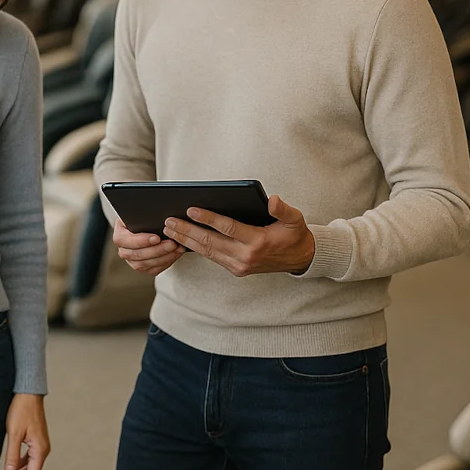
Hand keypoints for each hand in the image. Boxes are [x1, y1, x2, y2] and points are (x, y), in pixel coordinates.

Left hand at [0, 394, 49, 469]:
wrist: (28, 393)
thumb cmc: (22, 410)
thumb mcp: (14, 434)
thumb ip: (12, 455)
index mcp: (40, 449)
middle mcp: (43, 448)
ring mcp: (40, 444)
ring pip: (28, 465)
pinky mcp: (35, 439)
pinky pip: (27, 456)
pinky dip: (18, 463)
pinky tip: (9, 466)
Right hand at [112, 219, 186, 275]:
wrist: (148, 225)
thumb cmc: (145, 216)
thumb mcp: (141, 212)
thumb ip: (143, 213)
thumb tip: (154, 213)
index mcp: (119, 234)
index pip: (124, 240)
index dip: (140, 241)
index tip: (156, 238)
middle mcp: (123, 249)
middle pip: (136, 254)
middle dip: (157, 250)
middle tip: (172, 244)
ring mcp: (132, 260)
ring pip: (145, 264)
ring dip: (164, 257)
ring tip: (177, 248)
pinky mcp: (143, 267)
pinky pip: (154, 269)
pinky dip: (166, 262)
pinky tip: (176, 254)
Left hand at [164, 195, 314, 276]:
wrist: (301, 259)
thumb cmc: (294, 235)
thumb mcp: (295, 219)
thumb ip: (283, 209)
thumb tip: (272, 199)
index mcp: (258, 241)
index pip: (228, 228)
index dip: (208, 218)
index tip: (190, 209)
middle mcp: (246, 256)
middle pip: (210, 242)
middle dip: (187, 231)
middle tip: (168, 220)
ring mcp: (239, 265)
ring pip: (207, 252)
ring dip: (186, 240)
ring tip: (169, 229)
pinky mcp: (236, 269)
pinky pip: (212, 257)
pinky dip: (195, 248)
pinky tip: (182, 240)